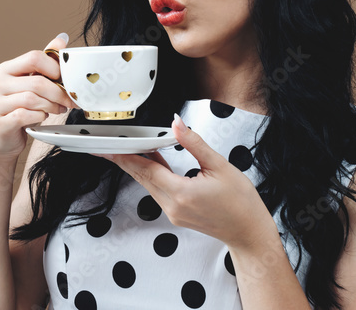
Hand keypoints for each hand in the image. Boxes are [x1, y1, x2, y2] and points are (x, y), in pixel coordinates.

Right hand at [0, 33, 77, 162]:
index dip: (55, 67)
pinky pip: (25, 115)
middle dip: (59, 92)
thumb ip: (44, 63)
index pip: (34, 57)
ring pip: (32, 99)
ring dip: (52, 105)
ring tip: (59, 109)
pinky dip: (39, 116)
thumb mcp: (30, 85)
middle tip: (70, 100)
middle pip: (37, 81)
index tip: (66, 79)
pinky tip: (43, 116)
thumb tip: (62, 38)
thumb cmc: (17, 112)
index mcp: (5, 70)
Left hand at [94, 114, 276, 250]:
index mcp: (182, 193)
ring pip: (148, 184)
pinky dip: (152, 175)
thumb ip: (194, 143)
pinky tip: (152, 161)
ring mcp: (173, 213)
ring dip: (138, 166)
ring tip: (126, 147)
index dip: (124, 155)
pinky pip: (158, 191)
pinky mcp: (176, 215)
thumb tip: (176, 124)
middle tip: (106, 144)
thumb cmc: (241, 202)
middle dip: (123, 159)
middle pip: (141, 177)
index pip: (145, 169)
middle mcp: (172, 206)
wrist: (249, 232)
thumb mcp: (220, 165)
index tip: (108, 146)